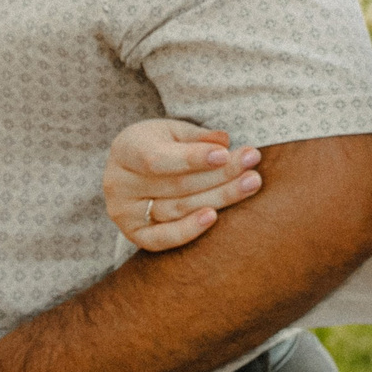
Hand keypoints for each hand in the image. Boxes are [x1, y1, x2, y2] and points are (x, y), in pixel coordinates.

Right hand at [102, 119, 264, 251]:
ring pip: (177, 209)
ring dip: (219, 197)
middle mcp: (118, 183)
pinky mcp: (134, 234)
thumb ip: (197, 137)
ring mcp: (124, 213)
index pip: (158, 159)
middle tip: (253, 163)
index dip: (192, 158)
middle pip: (176, 185)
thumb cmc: (159, 145)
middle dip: (219, 174)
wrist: (135, 170)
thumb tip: (224, 142)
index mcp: (125, 149)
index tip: (225, 153)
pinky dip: (189, 230)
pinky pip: (162, 239)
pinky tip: (214, 217)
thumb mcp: (174, 131)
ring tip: (251, 183)